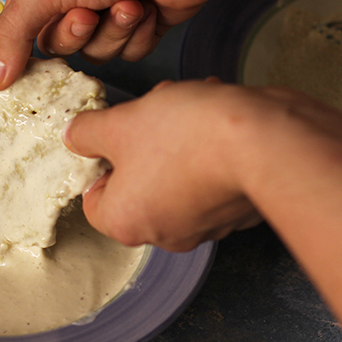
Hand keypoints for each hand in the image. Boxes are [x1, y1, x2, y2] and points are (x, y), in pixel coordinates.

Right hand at [0, 0, 223, 90]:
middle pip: (60, 44)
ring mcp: (110, 8)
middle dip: (79, 32)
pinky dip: (139, 34)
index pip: (20, 25)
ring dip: (114, 32)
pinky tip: (150, 7)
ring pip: (98, 52)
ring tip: (130, 1)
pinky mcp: (142, 24)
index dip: (25, 45)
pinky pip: (129, 52)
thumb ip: (15, 31)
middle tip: (91, 9)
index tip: (27, 65)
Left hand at [65, 80, 262, 250]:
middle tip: (155, 112)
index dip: (101, 161)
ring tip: (193, 106)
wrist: (264, 141)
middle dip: (145, 141)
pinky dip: (212, 148)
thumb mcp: (121, 123)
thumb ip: (89, 132)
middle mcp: (165, 234)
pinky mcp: (239, 209)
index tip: (116, 134)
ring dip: (178, 137)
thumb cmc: (188, 137)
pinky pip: (213, 175)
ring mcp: (207, 225)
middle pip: (138, 183)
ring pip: (176, 173)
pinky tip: (220, 121)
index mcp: (126, 222)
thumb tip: (76, 136)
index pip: (95, 199)